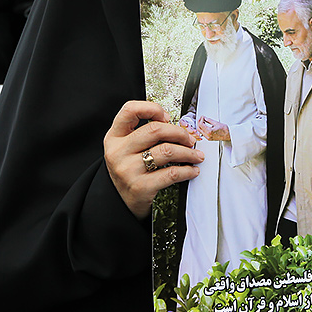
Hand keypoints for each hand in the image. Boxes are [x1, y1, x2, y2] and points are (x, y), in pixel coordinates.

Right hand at [104, 101, 204, 219]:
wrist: (118, 203)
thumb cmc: (128, 170)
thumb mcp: (126, 148)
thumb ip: (144, 134)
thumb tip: (179, 128)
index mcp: (114, 137)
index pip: (129, 110)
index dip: (152, 108)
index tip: (167, 117)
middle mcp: (118, 152)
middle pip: (155, 130)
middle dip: (179, 132)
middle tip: (190, 139)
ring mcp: (128, 170)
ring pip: (167, 150)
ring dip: (188, 152)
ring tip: (197, 155)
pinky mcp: (140, 187)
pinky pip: (171, 173)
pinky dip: (187, 171)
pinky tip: (192, 170)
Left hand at [197, 115, 229, 140]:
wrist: (229, 135)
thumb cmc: (225, 130)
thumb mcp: (217, 123)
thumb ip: (209, 120)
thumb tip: (205, 118)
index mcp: (209, 131)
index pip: (201, 124)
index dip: (201, 119)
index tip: (203, 117)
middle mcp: (208, 135)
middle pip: (199, 128)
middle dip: (199, 122)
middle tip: (201, 119)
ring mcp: (208, 138)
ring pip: (200, 131)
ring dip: (200, 126)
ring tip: (203, 121)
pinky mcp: (209, 139)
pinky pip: (203, 134)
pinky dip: (202, 129)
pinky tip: (204, 126)